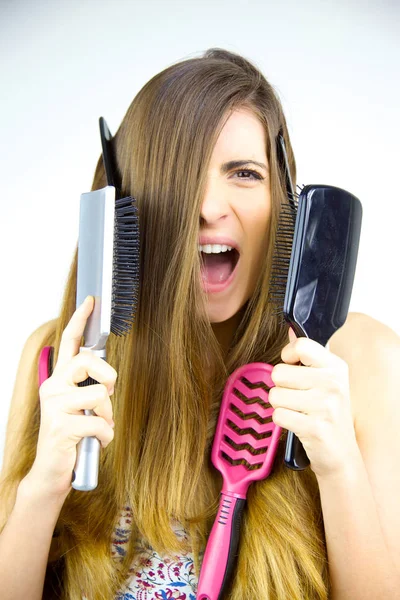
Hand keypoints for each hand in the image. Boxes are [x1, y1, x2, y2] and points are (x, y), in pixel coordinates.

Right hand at [24, 296, 116, 500]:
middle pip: (87, 361)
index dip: (81, 320)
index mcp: (59, 379)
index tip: (91, 301)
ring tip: (98, 426)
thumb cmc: (71, 434)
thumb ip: (88, 386)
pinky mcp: (61, 427)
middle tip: (107, 393)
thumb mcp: (79, 406)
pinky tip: (96, 442)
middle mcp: (53, 387)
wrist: (52, 470)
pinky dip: (106, 436)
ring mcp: (55, 406)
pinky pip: (100, 424)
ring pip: (99, 394)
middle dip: (108, 376)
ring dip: (107, 415)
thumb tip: (108, 377)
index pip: (70, 342)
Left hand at [269, 328, 358, 478]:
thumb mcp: (326, 380)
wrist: (340, 454)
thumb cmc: (329, 414)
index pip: (301, 346)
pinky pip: (277, 415)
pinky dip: (282, 421)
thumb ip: (308, 356)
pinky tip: (298, 424)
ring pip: (274, 395)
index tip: (294, 366)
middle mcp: (333, 383)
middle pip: (279, 372)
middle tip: (298, 397)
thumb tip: (291, 331)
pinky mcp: (314, 427)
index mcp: (336, 367)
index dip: (288, 356)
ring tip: (299, 411)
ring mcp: (325, 405)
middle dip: (281, 387)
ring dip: (280, 405)